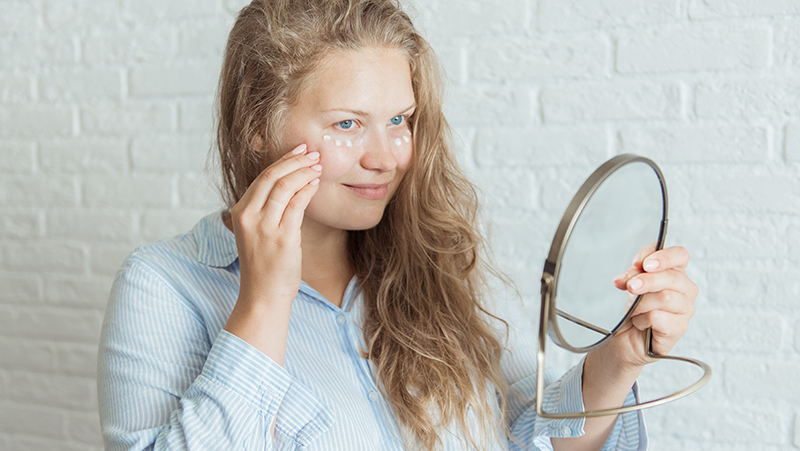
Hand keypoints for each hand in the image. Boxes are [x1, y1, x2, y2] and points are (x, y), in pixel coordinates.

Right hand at [228, 143, 321, 306]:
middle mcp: (249, 217)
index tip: (299, 151)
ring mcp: (265, 227)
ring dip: (304, 171)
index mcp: (239, 213)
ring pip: (285, 186)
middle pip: (272, 176)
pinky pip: (297, 204)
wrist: (262, 296)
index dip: (282, 161)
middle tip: (313, 152)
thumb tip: (289, 184)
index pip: (261, 178)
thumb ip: (266, 210)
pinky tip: (316, 182)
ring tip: (318, 165)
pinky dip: (308, 189)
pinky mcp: (282, 238)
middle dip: (295, 160)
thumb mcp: (257, 233)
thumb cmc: (264, 266)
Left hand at [601, 244, 698, 370]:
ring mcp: (685, 309)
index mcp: (676, 273)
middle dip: (647, 280)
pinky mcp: (679, 328)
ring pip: (664, 297)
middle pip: (672, 277)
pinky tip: (640, 323)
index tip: (644, 264)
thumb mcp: (630, 286)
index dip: (663, 257)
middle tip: (630, 286)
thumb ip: (633, 275)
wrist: (626, 339)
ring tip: (633, 311)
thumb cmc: (633, 311)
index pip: (680, 255)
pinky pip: (658, 317)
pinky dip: (642, 319)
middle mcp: (686, 289)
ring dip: (641, 303)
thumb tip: (630, 274)